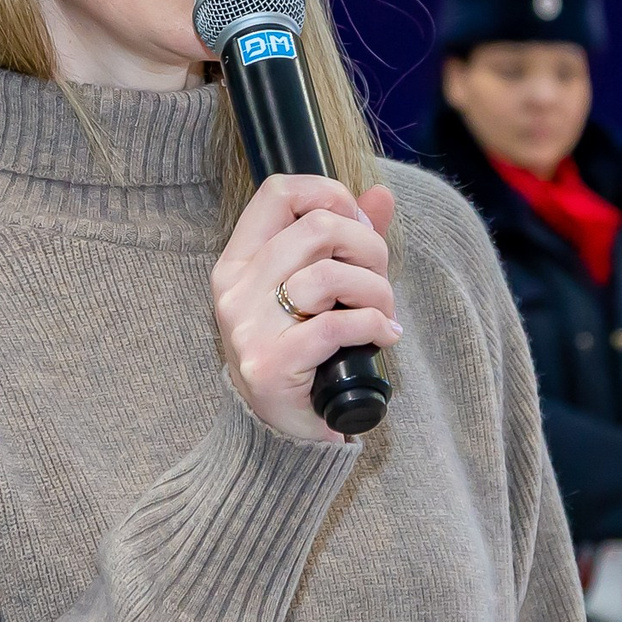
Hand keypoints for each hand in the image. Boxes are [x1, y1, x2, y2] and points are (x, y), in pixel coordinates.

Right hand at [213, 174, 400, 441]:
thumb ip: (345, 240)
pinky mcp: (271, 365)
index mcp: (238, 262)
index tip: (356, 224)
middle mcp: (236, 290)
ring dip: (375, 290)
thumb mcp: (316, 290)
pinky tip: (384, 335)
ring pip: (328, 275)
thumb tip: (381, 195)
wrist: (281, 429)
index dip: (329, 194)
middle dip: (367, 246)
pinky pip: (336, 326)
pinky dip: (373, 325)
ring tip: (383, 312)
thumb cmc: (301, 352)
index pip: (278, 193)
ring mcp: (249, 328)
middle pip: (316, 228)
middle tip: (379, 278)